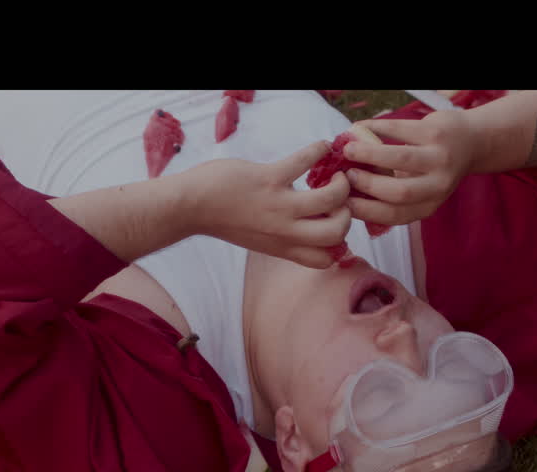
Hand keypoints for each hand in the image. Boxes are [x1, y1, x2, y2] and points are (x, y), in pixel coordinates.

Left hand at [183, 141, 352, 268]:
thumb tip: (303, 225)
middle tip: (337, 200)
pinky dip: (319, 150)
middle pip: (336, 234)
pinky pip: (305, 161)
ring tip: (332, 175)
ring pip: (330, 200)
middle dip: (346, 215)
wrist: (190, 206)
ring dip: (340, 184)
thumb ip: (281, 237)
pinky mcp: (270, 179)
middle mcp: (284, 231)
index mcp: (282, 246)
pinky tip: (320, 147)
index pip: (325, 259)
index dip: (338, 244)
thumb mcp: (258, 239)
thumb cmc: (222, 219)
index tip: (333, 226)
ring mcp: (279, 205)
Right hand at [341, 110, 477, 226]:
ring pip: (401, 158)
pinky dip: (376, 128)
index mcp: (428, 205)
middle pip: (398, 192)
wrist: (470, 142)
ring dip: (369, 154)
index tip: (343, 202)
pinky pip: (400, 129)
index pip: (394, 214)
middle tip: (345, 174)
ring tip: (348, 149)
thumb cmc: (433, 169)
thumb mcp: (418, 189)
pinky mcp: (436, 132)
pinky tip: (359, 128)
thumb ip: (391, 195)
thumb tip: (347, 195)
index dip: (366, 210)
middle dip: (367, 184)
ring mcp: (440, 157)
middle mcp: (438, 186)